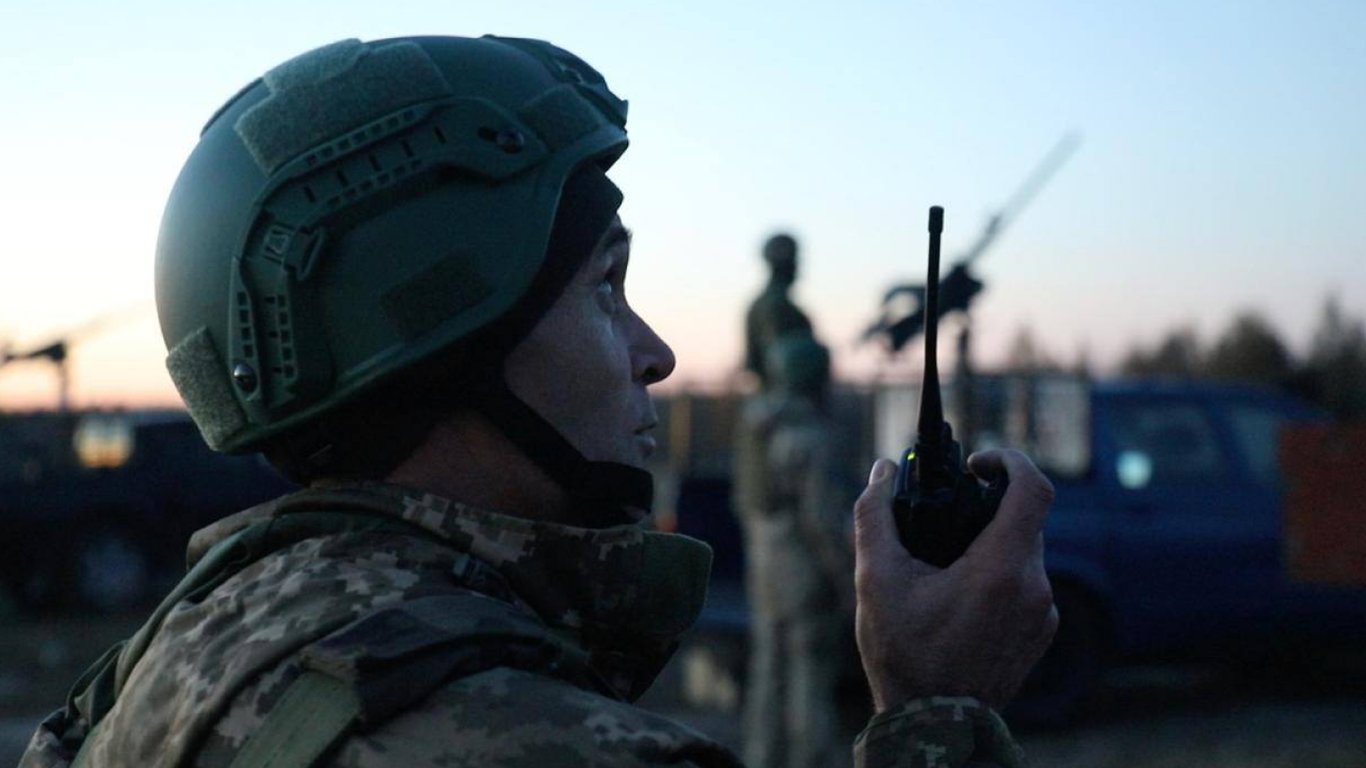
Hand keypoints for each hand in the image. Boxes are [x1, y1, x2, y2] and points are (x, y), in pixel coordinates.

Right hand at [852, 449, 1058, 711]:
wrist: (934, 725)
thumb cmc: (903, 655)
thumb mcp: (876, 579)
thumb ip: (874, 516)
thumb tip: (879, 470)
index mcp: (1000, 568)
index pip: (1032, 488)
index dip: (1008, 460)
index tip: (977, 463)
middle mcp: (1033, 586)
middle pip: (1023, 519)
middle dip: (987, 506)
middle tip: (947, 511)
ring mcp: (1043, 612)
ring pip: (1025, 551)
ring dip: (992, 542)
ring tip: (947, 561)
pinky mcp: (1042, 632)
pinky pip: (1027, 584)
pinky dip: (1000, 574)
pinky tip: (962, 596)